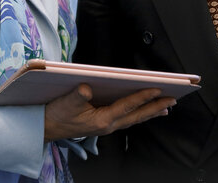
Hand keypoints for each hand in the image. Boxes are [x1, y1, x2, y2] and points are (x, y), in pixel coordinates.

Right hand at [44, 84, 175, 141]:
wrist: (45, 128)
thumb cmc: (55, 115)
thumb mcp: (64, 103)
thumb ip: (76, 96)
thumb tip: (87, 88)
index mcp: (101, 120)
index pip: (127, 106)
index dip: (142, 97)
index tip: (157, 89)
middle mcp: (107, 125)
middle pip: (136, 116)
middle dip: (155, 107)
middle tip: (172, 100)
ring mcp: (106, 126)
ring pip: (133, 119)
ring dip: (150, 112)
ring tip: (165, 107)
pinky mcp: (103, 124)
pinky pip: (126, 119)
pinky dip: (138, 113)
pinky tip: (143, 110)